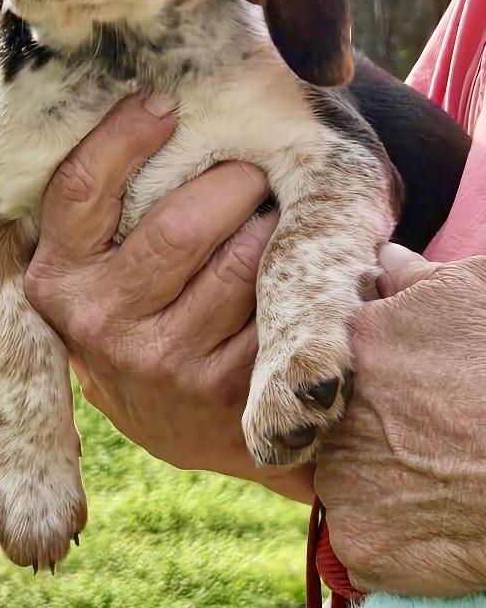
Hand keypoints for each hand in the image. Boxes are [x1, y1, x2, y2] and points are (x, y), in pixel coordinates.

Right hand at [25, 93, 313, 503]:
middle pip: (179, 225)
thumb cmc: (131, 305)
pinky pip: (273, 304)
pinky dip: (290, 270)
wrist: (166, 417)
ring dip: (269, 222)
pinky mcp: (220, 387)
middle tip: (253, 167)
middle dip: (232, 181)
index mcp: (55, 278)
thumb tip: (148, 98)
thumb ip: (102, 204)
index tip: (164, 101)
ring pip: (239, 261)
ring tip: (273, 209)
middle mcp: (97, 322)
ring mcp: (160, 361)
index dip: (123, 136)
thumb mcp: (92, 264)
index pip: (80, 189)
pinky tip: (290, 262)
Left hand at [315, 243, 485, 596]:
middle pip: (334, 420)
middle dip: (368, 426)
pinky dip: (386, 535)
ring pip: (342, 479)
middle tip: (418, 434)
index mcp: (353, 346)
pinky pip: (357, 539)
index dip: (370, 374)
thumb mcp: (469, 292)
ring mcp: (341, 483)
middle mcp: (334, 412)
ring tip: (428, 475)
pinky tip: (427, 519)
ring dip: (371, 479)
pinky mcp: (360, 543)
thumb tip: (384, 260)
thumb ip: (412, 276)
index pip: (336, 358)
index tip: (405, 388)